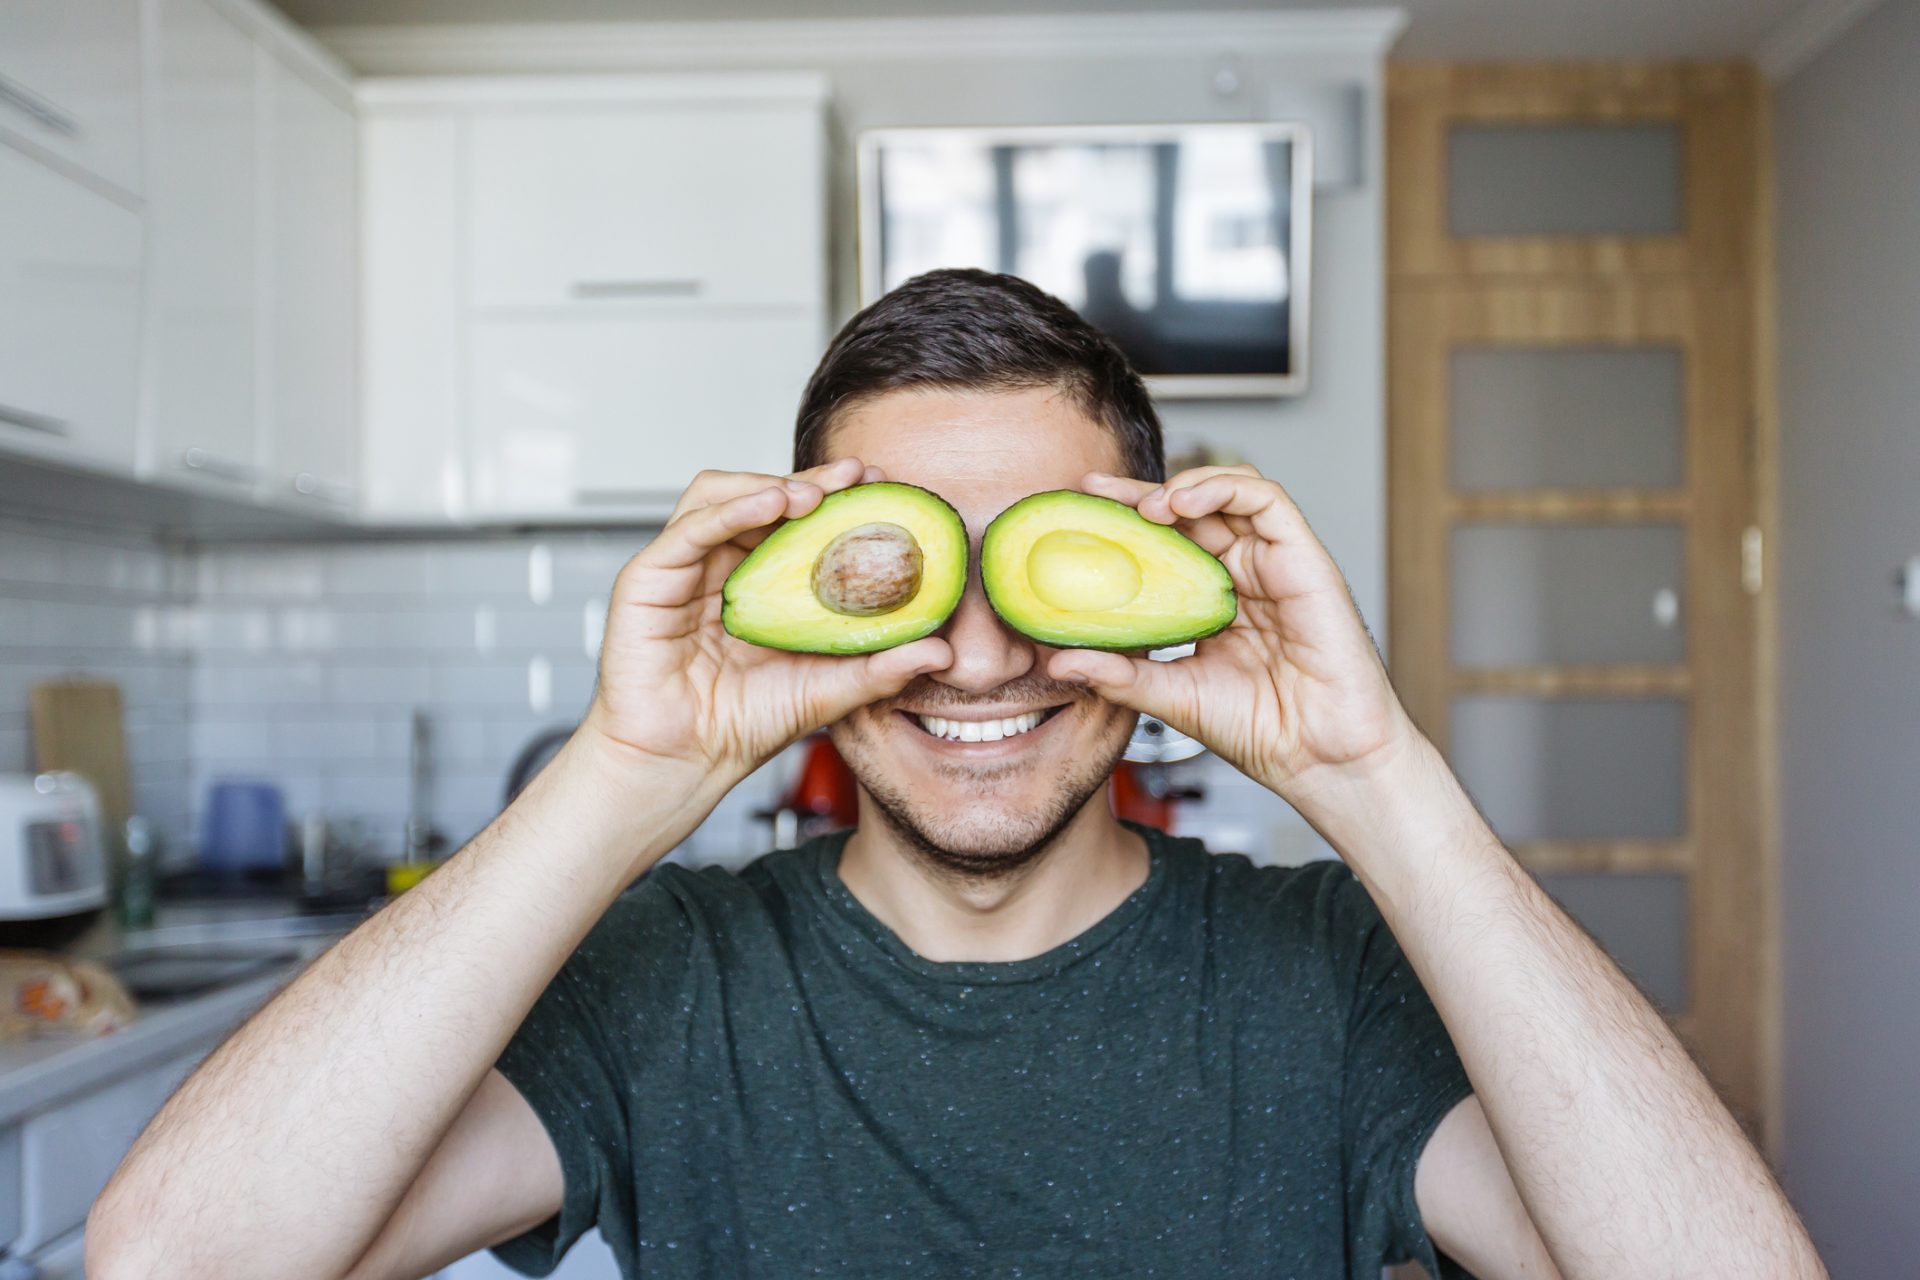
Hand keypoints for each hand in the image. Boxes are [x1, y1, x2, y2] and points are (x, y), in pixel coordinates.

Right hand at [579, 457, 951, 792]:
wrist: (683, 765)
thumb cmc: (742, 725)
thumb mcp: (828, 690)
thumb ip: (881, 667)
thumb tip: (943, 651)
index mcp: (760, 582)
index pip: (797, 520)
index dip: (838, 497)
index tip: (883, 487)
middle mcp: (720, 565)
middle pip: (761, 495)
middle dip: (812, 480)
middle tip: (858, 476)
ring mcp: (682, 568)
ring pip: (720, 494)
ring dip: (770, 483)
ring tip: (814, 494)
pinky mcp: (647, 579)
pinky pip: (690, 527)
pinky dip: (732, 508)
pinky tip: (770, 505)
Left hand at [1047, 465, 1421, 810]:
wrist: (1321, 761)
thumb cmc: (1261, 731)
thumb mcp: (1172, 697)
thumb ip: (1120, 674)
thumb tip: (1060, 662)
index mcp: (1213, 602)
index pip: (1167, 543)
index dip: (1125, 522)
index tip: (1081, 512)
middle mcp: (1245, 576)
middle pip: (1193, 511)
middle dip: (1141, 493)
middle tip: (1095, 491)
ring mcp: (1276, 566)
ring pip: (1231, 492)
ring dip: (1184, 485)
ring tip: (1145, 505)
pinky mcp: (1306, 561)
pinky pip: (1269, 502)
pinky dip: (1225, 487)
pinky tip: (1184, 500)